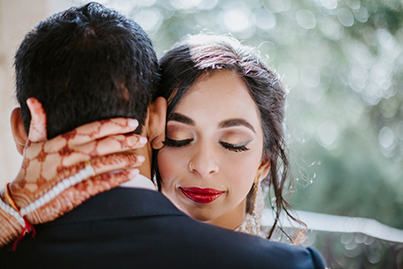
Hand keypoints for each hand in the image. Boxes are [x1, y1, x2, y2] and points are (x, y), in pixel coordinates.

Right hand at [6, 98, 146, 223]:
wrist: (21, 202)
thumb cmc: (29, 170)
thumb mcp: (31, 144)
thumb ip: (38, 122)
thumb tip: (33, 99)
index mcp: (60, 142)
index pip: (92, 129)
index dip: (114, 124)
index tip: (132, 122)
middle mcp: (68, 156)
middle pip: (103, 144)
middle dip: (125, 140)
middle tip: (142, 138)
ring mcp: (72, 174)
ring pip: (104, 163)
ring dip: (125, 159)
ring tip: (140, 157)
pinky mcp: (75, 192)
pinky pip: (101, 183)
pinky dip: (118, 178)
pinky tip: (132, 174)